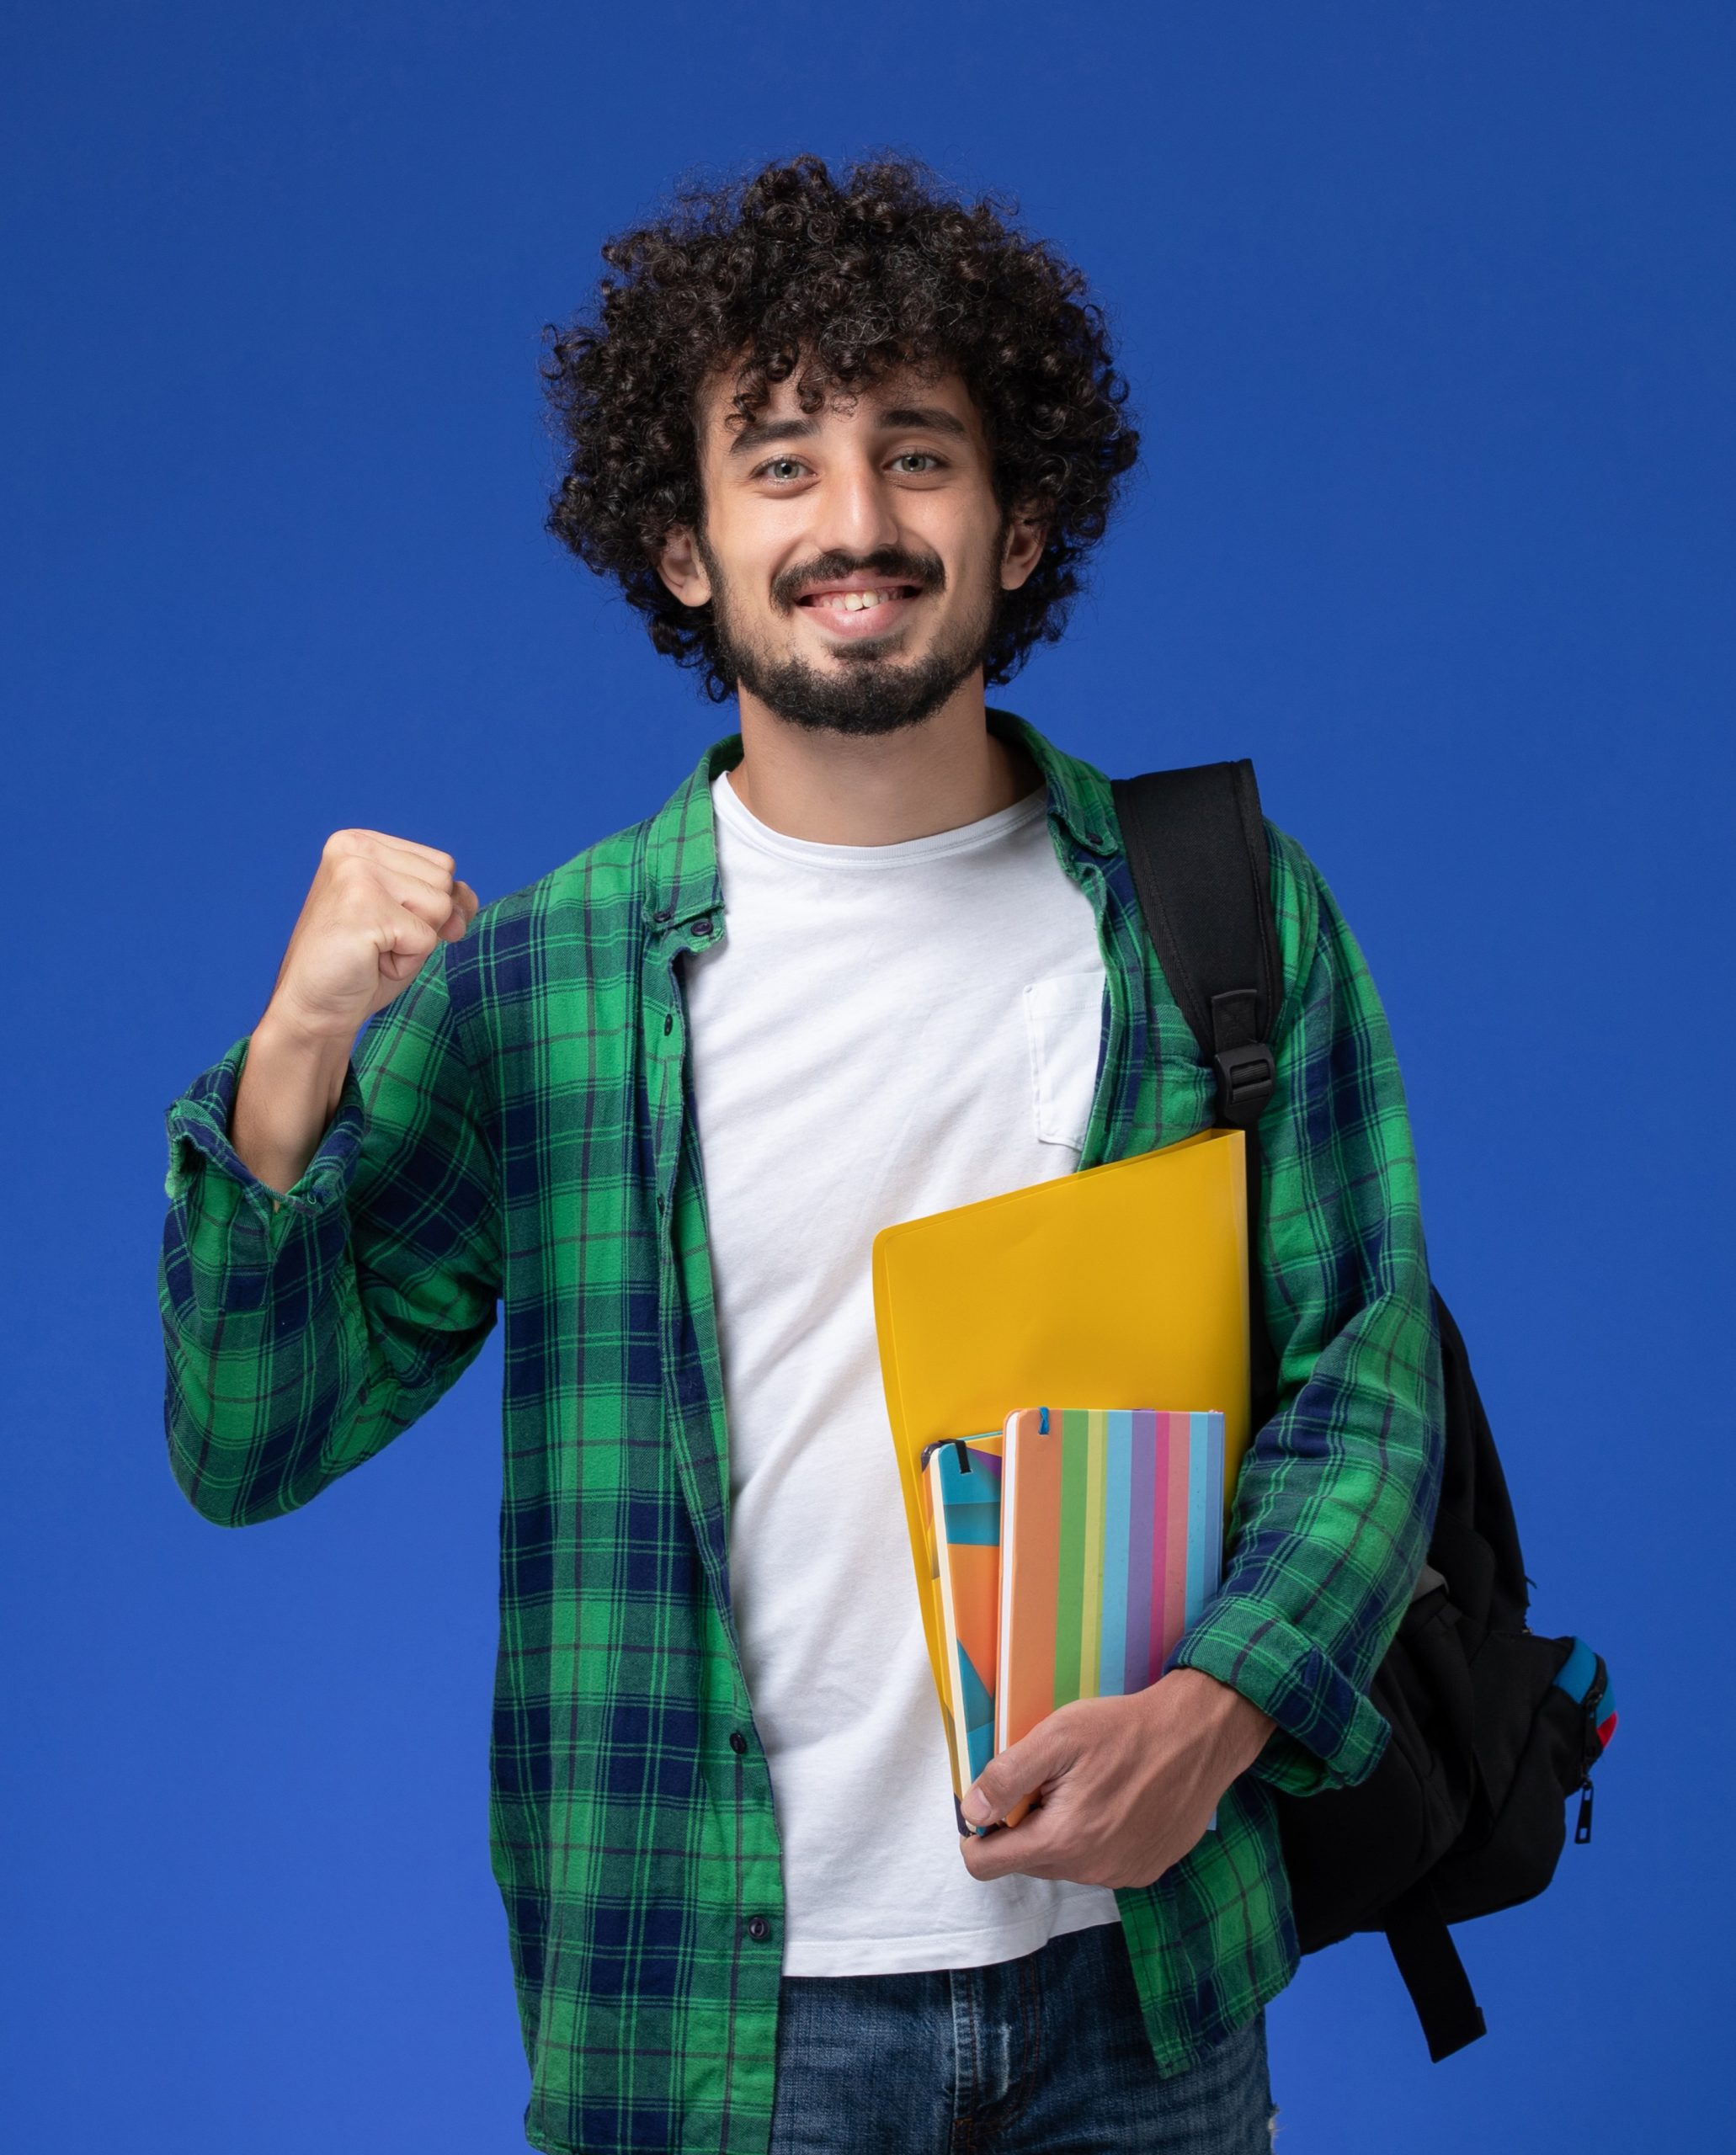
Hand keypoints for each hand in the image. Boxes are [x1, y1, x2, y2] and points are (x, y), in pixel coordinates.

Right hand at [264, 828, 478, 1045]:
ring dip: (416, 942)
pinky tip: (370, 962)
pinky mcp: (363, 906)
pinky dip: (407, 961)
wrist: (315, 1008)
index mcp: (360, 842)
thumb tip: (465, 897)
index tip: (385, 924)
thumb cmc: (361, 965)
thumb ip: (445, 898)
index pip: (442, 864)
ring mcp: (356, 873)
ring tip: (374, 949)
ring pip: (440, 906)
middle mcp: (354, 848)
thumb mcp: (411, 922)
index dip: (430, 907)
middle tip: (378, 940)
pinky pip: (426, 938)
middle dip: (425, 922)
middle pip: (444, 880)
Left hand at [958, 1669, 1274, 1890]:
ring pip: (1064, 1863)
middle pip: (1026, 1862)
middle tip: (1048, 1781)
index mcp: (1061, 1841)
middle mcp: (1090, 1870)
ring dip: (1061, 1832)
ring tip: (1085, 1786)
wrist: (1201, 1736)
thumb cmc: (1125, 1729)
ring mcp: (1122, 1875)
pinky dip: (1095, 1837)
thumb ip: (1007, 1776)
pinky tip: (1114, 1800)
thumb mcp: (1057, 1737)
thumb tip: (970, 1810)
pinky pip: (1100, 1863)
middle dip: (1024, 1826)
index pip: (987, 1865)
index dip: (976, 1834)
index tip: (986, 1804)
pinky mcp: (1147, 1870)